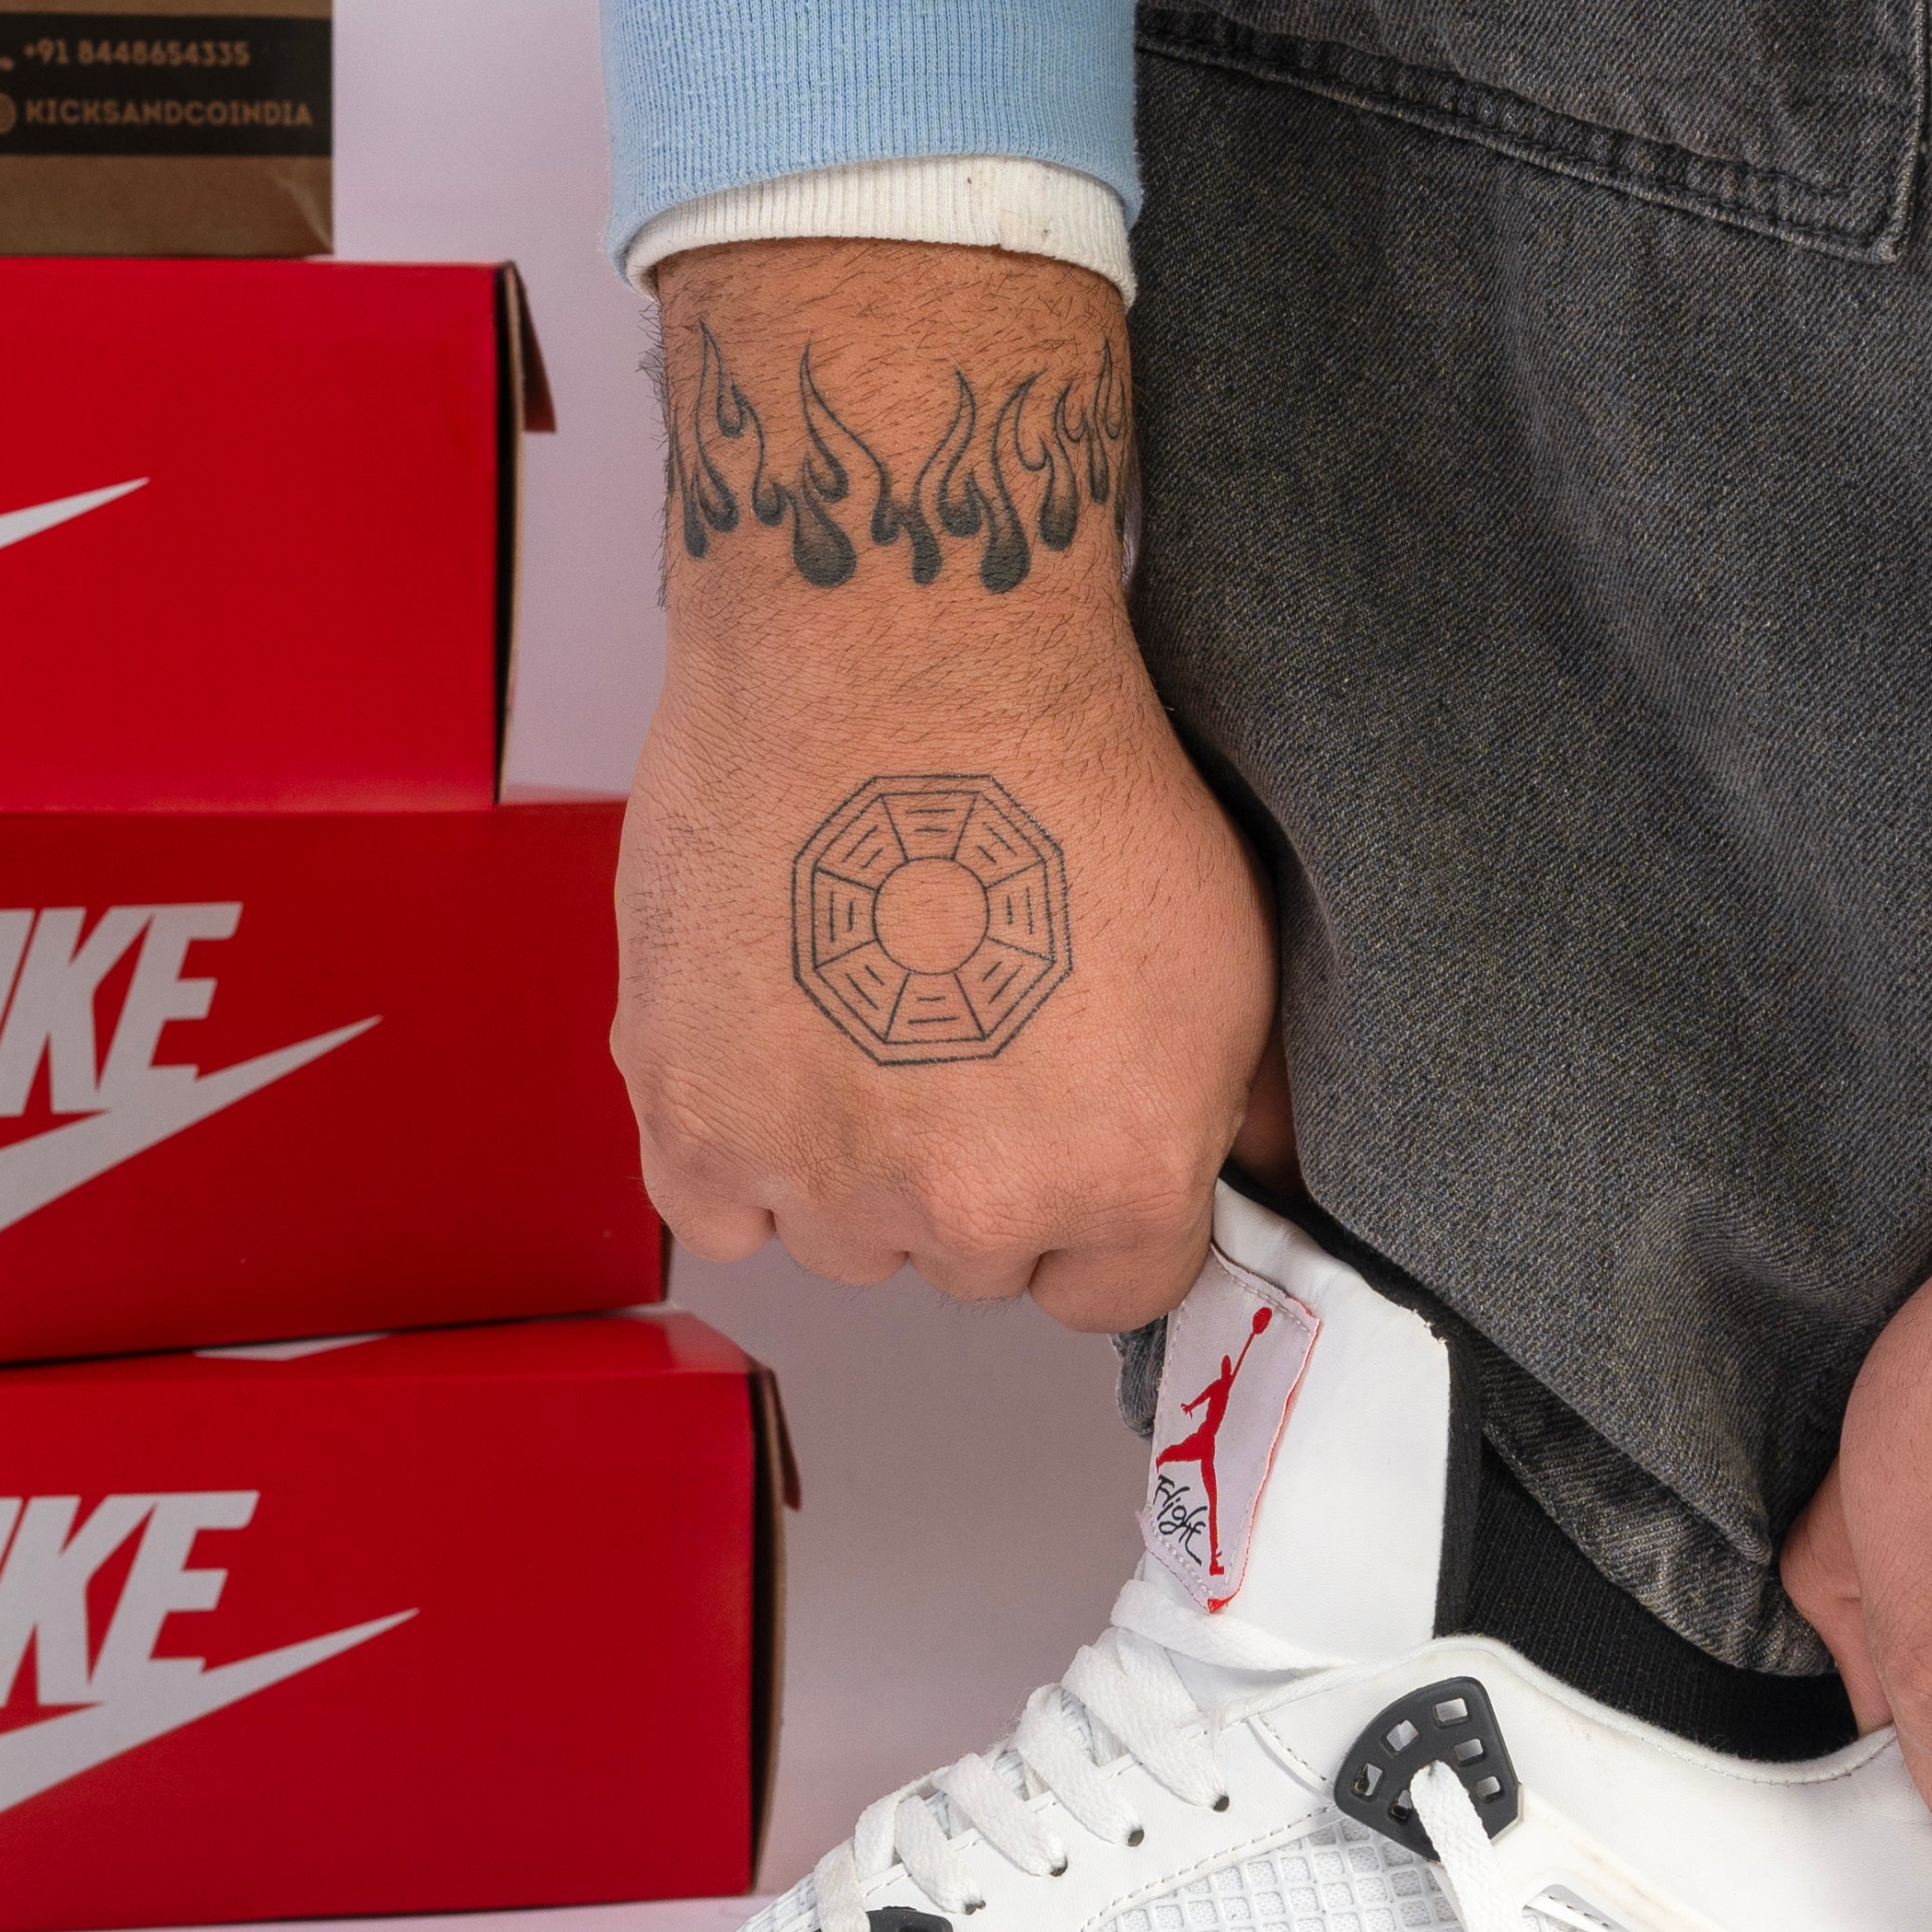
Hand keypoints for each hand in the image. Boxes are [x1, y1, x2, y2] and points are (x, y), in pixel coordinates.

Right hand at [615, 239, 1278, 1329]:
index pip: (1112, 1287)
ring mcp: (813, 1165)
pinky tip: (779, 1049)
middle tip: (965, 1031)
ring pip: (844, 1238)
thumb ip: (1228, 1098)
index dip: (1096, 1205)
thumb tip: (1242, 1172)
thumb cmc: (1054, 759)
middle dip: (977, 1172)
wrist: (892, 644)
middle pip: (972, 1262)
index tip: (1069, 1133)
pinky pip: (718, 1205)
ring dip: (853, 1160)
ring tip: (867, 1013)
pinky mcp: (690, 1110)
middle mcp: (961, 1201)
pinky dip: (740, 1148)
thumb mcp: (1223, 941)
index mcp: (1111, 1173)